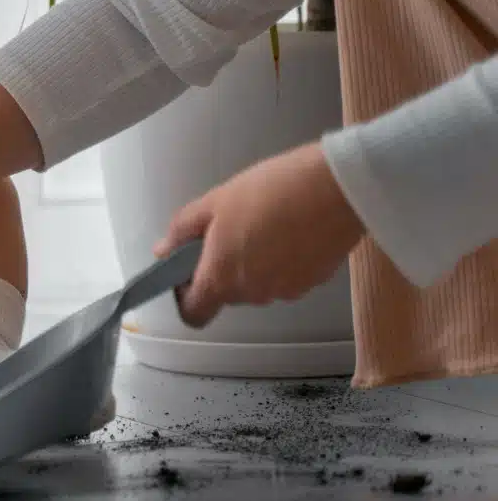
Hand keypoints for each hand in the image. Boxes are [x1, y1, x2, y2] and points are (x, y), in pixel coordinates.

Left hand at [152, 141, 365, 328]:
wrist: (337, 187)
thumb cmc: (270, 191)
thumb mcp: (215, 202)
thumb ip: (183, 231)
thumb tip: (164, 250)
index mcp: (223, 278)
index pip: (194, 313)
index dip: (186, 294)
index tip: (188, 269)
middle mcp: (254, 294)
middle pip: (227, 293)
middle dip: (223, 266)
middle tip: (230, 227)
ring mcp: (287, 291)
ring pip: (258, 284)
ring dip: (254, 262)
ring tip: (264, 221)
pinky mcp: (315, 282)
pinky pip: (287, 276)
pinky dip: (283, 260)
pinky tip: (290, 228)